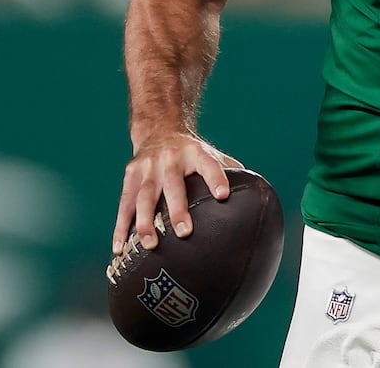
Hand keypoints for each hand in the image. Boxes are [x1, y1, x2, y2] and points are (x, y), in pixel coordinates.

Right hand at [113, 132, 241, 253]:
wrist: (159, 130)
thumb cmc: (192, 153)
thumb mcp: (211, 154)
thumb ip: (230, 171)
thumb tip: (259, 194)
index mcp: (196, 153)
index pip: (209, 165)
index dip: (216, 179)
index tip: (223, 196)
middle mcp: (170, 159)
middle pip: (173, 185)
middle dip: (177, 209)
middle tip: (184, 232)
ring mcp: (147, 167)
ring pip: (144, 197)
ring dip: (146, 222)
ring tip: (151, 244)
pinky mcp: (130, 177)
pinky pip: (124, 205)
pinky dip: (120, 228)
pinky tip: (120, 249)